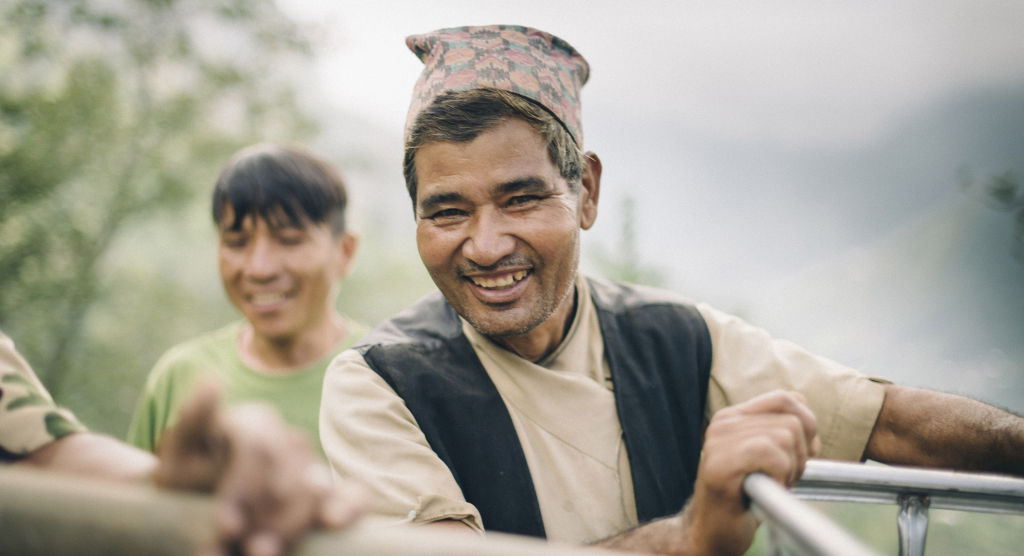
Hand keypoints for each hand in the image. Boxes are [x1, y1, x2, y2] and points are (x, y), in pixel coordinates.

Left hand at [152, 382, 366, 554]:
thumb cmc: (186, 475)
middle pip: (288, 474)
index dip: (245, 488)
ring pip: (315, 490)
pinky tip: (334, 523)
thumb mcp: (177, 450)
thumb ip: (194, 419)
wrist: (197, 503)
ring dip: (293, 526)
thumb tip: (213, 382)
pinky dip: (348, 507)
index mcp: (255, 422)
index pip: (258, 449)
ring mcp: (311, 466)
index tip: (226, 526)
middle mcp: (288, 439)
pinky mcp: (327, 494)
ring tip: (262, 555)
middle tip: (243, 549)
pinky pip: (352, 494)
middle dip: (266, 517)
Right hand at [684, 390, 818, 554]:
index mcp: (734, 416)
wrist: (712, 532)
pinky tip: (764, 489)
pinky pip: (772, 454)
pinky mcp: (720, 463)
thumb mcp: (769, 458)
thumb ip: (786, 435)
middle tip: (780, 478)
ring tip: (770, 485)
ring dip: (790, 468)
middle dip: (801, 454)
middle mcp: (724, 422)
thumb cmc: (745, 498)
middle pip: (793, 420)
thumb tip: (811, 428)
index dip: (807, 426)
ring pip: (786, 436)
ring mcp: (719, 441)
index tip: (795, 456)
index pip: (788, 398)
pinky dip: (779, 476)